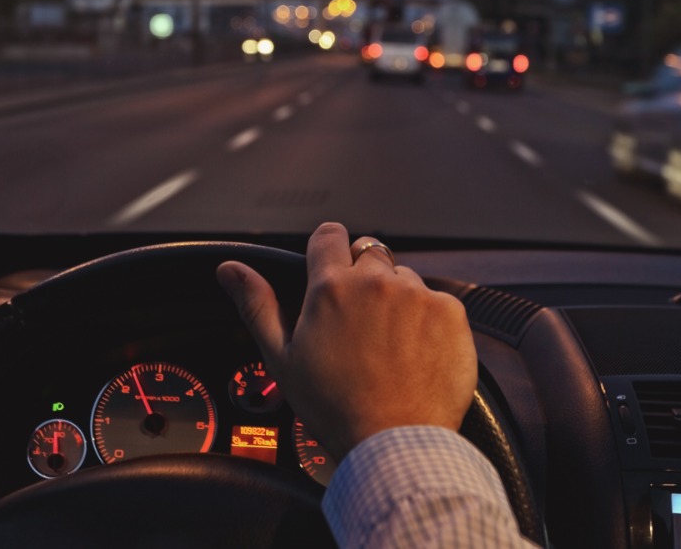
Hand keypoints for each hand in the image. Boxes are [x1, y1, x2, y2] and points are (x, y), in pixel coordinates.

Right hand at [216, 222, 476, 460]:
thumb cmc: (334, 408)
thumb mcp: (282, 359)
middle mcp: (375, 282)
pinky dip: (430, 321)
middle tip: (361, 322)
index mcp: (329, 288)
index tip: (331, 267)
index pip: (329, 236)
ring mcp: (417, 294)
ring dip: (398, 299)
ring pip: (406, 278)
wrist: (393, 444)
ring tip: (390, 346)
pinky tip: (417, 354)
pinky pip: (438, 301)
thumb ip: (256, 304)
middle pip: (370, 253)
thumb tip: (230, 269)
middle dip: (364, 278)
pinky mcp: (450, 312)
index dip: (328, 249)